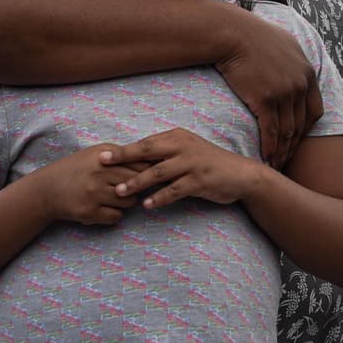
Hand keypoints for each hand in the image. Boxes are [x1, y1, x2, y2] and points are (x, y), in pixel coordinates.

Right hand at [34, 144, 143, 224]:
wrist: (46, 190)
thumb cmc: (77, 170)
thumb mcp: (97, 155)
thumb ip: (122, 156)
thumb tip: (153, 162)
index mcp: (104, 156)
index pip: (140, 163)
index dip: (148, 171)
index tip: (151, 176)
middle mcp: (99, 172)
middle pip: (138, 182)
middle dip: (137, 187)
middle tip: (129, 188)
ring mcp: (94, 193)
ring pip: (130, 201)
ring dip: (126, 202)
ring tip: (112, 197)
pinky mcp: (89, 211)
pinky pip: (117, 216)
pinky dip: (114, 214)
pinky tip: (104, 208)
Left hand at [99, 128, 261, 208]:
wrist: (240, 174)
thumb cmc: (208, 163)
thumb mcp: (186, 151)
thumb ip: (165, 153)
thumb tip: (134, 160)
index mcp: (177, 137)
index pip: (145, 143)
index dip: (123, 149)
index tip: (102, 155)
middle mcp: (183, 146)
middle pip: (148, 150)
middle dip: (123, 157)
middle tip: (102, 164)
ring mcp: (192, 163)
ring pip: (159, 172)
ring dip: (138, 182)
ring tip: (120, 192)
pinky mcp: (200, 180)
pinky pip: (175, 190)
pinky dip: (160, 197)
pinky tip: (147, 205)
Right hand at [215, 11, 323, 168]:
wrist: (233, 33)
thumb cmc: (254, 35)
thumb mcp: (286, 43)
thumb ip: (295, 60)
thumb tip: (295, 67)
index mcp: (308, 73)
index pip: (315, 111)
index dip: (306, 129)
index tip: (297, 140)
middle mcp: (300, 85)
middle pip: (301, 124)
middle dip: (294, 145)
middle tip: (287, 159)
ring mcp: (284, 93)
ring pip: (287, 131)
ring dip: (282, 151)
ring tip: (276, 164)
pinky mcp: (265, 99)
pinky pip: (271, 131)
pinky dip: (270, 147)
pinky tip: (266, 157)